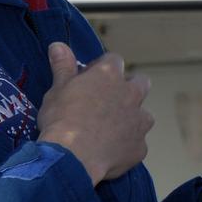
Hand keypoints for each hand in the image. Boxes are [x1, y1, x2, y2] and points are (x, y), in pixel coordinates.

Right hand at [37, 42, 153, 186]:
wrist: (73, 156)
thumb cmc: (62, 118)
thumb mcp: (57, 89)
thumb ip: (62, 66)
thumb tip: (58, 45)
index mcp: (110, 75)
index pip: (113, 60)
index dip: (101, 68)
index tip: (88, 79)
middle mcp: (131, 94)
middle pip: (140, 83)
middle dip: (129, 88)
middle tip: (107, 102)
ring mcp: (139, 121)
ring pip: (144, 115)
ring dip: (131, 120)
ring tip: (109, 131)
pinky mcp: (140, 147)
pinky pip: (137, 144)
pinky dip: (126, 147)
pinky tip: (109, 154)